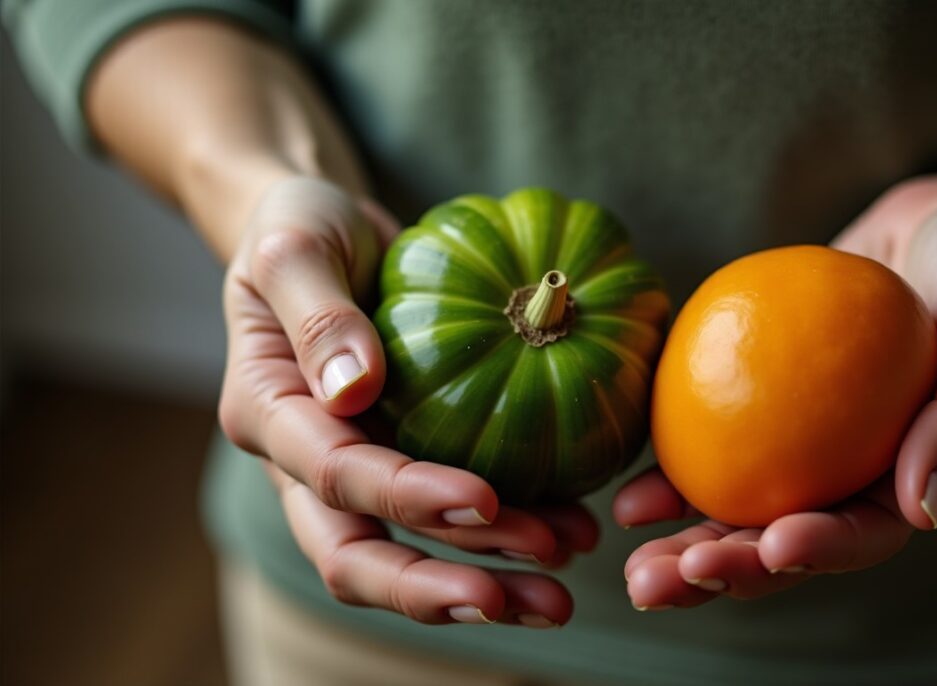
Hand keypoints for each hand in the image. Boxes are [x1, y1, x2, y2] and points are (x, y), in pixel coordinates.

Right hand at [219, 177, 597, 625]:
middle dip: (441, 588)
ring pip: (403, 554)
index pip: (335, 474)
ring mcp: (351, 469)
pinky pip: (446, 516)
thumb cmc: (299, 225)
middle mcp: (301, 462)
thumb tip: (353, 391)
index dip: (406, 496)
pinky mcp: (398, 460)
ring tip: (564, 591)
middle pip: (357, 556)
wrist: (319, 228)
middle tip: (537, 598)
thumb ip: (318, 312)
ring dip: (485, 576)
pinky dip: (504, 535)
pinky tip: (570, 531)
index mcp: (266, 412)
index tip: (484, 499)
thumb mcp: (293, 243)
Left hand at [613, 178, 936, 608]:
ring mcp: (801, 442)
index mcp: (912, 477)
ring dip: (685, 544)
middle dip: (724, 572)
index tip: (775, 545)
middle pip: (784, 540)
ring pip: (738, 507)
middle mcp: (851, 472)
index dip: (819, 551)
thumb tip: (923, 511)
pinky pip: (712, 441)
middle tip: (663, 582)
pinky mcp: (760, 401)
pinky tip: (630, 493)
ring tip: (633, 565)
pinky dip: (671, 472)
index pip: (864, 532)